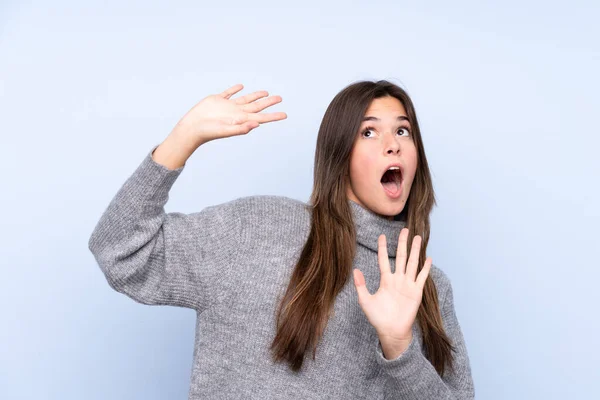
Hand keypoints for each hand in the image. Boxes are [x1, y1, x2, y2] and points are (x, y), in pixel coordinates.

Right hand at [170, 83, 286, 146]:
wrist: (192, 128)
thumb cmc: (209, 132)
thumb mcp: (226, 130)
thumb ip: (242, 128)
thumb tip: (257, 124)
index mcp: (241, 120)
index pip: (262, 117)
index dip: (274, 116)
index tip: (285, 115)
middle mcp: (237, 113)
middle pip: (257, 106)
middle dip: (269, 103)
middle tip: (280, 98)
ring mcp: (227, 106)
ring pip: (245, 99)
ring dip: (256, 96)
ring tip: (266, 92)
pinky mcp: (217, 100)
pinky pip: (229, 93)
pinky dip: (235, 90)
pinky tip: (241, 87)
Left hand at [352, 228, 431, 349]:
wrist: (391, 331)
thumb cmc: (378, 317)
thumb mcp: (365, 300)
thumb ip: (361, 285)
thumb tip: (355, 270)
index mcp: (385, 280)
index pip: (384, 260)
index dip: (383, 248)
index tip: (382, 235)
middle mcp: (397, 279)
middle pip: (401, 257)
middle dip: (402, 243)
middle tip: (404, 229)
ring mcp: (408, 285)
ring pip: (412, 263)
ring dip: (415, 250)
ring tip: (417, 237)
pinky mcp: (416, 292)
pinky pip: (422, 277)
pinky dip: (425, 268)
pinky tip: (428, 257)